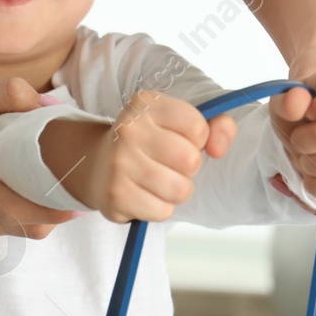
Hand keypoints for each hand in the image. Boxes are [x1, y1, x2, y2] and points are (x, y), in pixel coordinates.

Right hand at [0, 78, 87, 248]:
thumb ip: (6, 94)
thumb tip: (48, 103)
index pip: (21, 212)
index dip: (55, 210)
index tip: (81, 199)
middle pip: (23, 227)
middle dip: (51, 211)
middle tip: (67, 186)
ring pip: (11, 233)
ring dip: (31, 216)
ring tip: (39, 186)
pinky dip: (10, 219)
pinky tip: (8, 193)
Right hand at [84, 90, 236, 223]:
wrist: (97, 165)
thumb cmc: (150, 143)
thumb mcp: (180, 122)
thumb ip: (217, 125)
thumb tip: (219, 149)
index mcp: (146, 104)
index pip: (198, 128)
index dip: (197, 140)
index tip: (179, 140)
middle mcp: (129, 129)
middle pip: (190, 160)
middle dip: (188, 169)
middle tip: (168, 164)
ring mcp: (119, 163)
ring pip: (180, 190)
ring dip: (176, 191)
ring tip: (158, 181)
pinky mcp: (116, 195)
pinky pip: (163, 211)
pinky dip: (160, 208)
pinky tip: (144, 195)